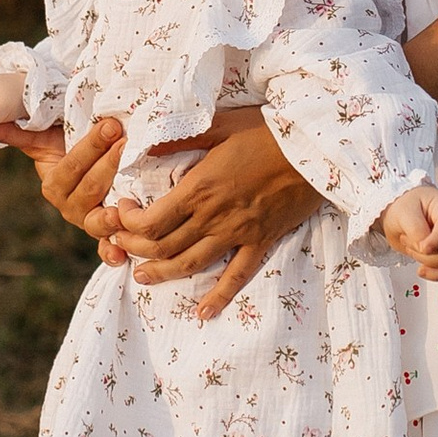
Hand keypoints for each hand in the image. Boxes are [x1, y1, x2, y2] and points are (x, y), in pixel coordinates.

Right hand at [26, 112, 132, 252]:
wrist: (91, 169)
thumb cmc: (71, 147)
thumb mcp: (46, 139)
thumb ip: (19, 134)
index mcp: (53, 185)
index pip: (72, 166)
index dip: (91, 146)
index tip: (111, 126)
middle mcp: (69, 207)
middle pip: (89, 189)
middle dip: (108, 165)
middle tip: (126, 144)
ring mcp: (88, 223)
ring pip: (97, 221)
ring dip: (109, 218)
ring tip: (121, 210)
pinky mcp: (106, 235)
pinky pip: (107, 248)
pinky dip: (112, 254)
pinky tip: (120, 256)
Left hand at [107, 106, 321, 318]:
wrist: (316, 150)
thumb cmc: (268, 131)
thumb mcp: (219, 124)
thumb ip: (180, 138)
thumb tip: (143, 144)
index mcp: (199, 188)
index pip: (150, 221)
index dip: (128, 224)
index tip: (123, 212)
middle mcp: (214, 216)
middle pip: (163, 246)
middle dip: (134, 250)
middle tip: (120, 247)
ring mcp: (238, 233)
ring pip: (190, 264)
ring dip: (162, 275)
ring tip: (142, 278)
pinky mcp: (261, 241)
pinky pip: (237, 275)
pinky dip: (219, 296)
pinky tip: (204, 312)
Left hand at [378, 181, 437, 281]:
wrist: (402, 215)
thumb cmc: (406, 208)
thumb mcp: (404, 213)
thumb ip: (416, 229)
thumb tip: (425, 249)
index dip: (435, 241)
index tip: (421, 247)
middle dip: (423, 252)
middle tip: (406, 238)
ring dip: (424, 260)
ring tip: (411, 247)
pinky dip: (435, 275)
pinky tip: (422, 270)